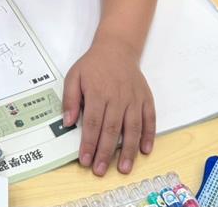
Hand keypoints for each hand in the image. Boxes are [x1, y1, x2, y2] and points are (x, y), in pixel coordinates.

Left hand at [62, 38, 154, 176]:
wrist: (117, 48)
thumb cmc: (94, 65)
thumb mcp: (74, 76)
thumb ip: (70, 99)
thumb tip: (68, 122)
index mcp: (98, 93)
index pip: (92, 123)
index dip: (89, 144)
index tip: (85, 160)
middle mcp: (117, 98)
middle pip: (111, 129)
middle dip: (105, 152)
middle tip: (100, 170)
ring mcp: (134, 99)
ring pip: (132, 128)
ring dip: (128, 150)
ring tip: (124, 168)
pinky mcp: (146, 99)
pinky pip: (150, 119)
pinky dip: (149, 135)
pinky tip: (145, 150)